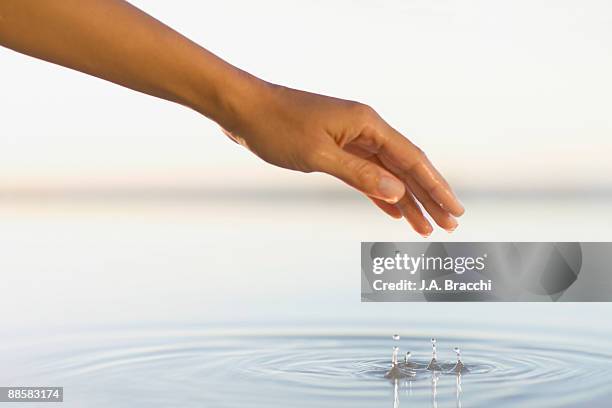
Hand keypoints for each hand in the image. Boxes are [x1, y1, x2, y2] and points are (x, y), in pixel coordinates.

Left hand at [220, 82, 464, 235]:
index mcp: (367, 124)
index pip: (412, 159)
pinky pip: (365, 175)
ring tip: (425, 228)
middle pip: (405, 168)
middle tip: (449, 226)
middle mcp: (364, 130)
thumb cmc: (277, 126)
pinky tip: (393, 211)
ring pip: (387, 174)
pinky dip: (380, 194)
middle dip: (428, 197)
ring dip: (406, 201)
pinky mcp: (334, 150)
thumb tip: (398, 192)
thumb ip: (359, 174)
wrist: (244, 109)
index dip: (436, 187)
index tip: (455, 211)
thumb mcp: (318, 154)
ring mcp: (349, 140)